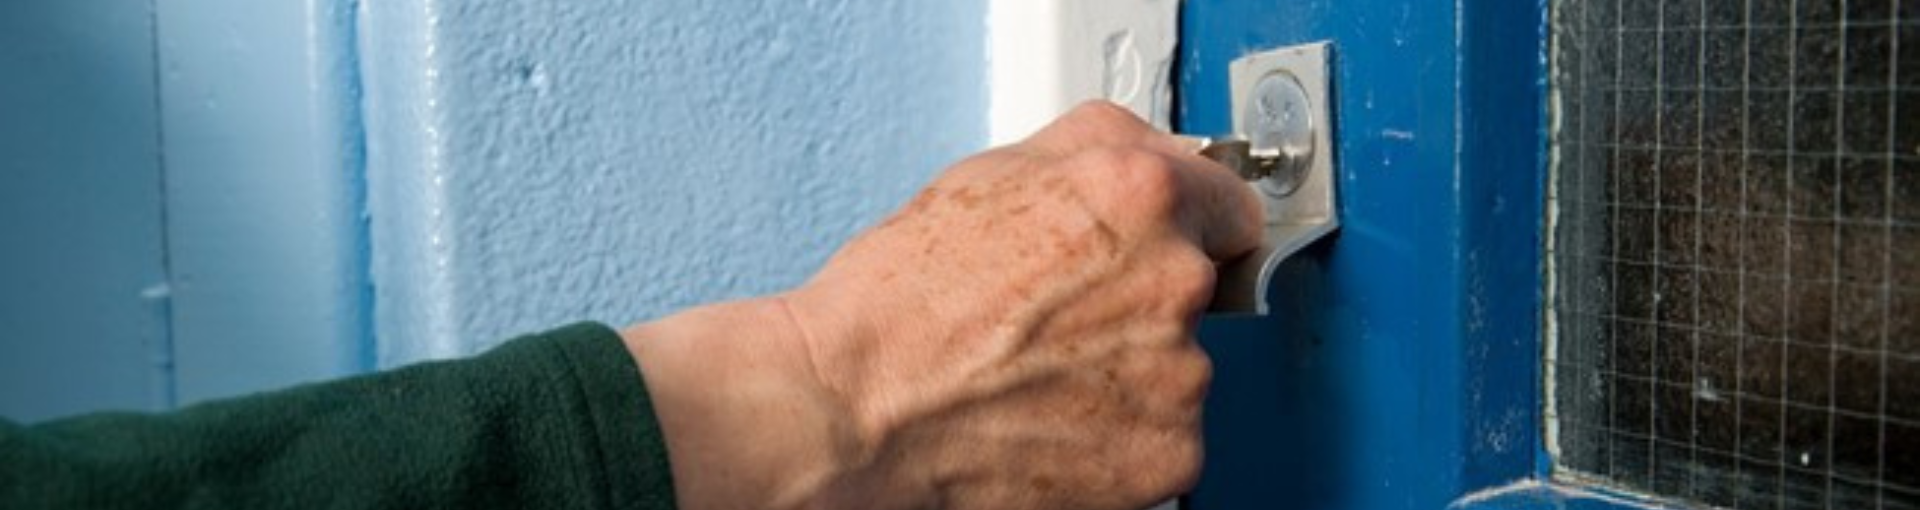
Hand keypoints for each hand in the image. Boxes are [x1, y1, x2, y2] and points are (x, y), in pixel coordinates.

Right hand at [625, 101, 1262, 509]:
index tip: (1163, 249)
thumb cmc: (898, 303)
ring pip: (1177, 371)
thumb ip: (1099, 147)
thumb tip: (1152, 155)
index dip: (1187, 227)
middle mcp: (1174, 284)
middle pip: (1197, 292)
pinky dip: (1115, 441)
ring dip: (1128, 376)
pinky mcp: (1164, 460)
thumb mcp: (991, 172)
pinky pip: (1160, 441)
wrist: (854, 415)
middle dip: (1140, 303)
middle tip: (1057, 319)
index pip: (1231, 208)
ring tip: (1035, 378)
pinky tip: (1046, 426)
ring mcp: (1177, 381)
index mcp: (1141, 196)